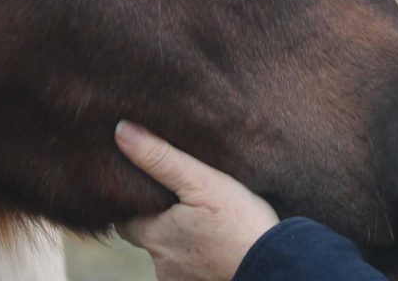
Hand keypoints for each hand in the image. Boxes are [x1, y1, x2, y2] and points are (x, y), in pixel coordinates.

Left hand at [113, 120, 279, 280]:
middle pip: (149, 238)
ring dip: (183, 239)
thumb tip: (122, 132)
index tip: (148, 188)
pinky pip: (192, 269)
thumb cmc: (240, 222)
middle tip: (181, 200)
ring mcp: (182, 280)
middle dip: (161, 221)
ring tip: (205, 218)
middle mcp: (162, 264)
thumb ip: (160, 158)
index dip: (134, 204)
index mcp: (155, 236)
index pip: (125, 221)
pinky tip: (218, 240)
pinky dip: (200, 255)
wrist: (275, 264)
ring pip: (172, 254)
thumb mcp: (202, 180)